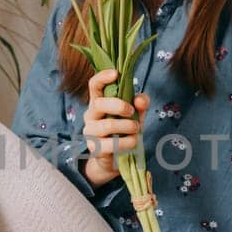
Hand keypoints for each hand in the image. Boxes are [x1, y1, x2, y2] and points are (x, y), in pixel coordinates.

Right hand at [81, 69, 147, 187]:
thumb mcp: (135, 114)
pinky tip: (133, 142)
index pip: (94, 85)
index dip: (102, 77)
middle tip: (132, 112)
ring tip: (136, 129)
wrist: (115, 158)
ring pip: (107, 125)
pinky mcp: (94, 148)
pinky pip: (111, 143)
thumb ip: (140, 104)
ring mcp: (90, 132)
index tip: (116, 73)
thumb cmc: (124, 130)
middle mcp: (90, 115)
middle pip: (99, 103)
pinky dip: (127, 142)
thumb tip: (141, 99)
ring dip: (127, 126)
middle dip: (119, 105)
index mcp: (98, 102)